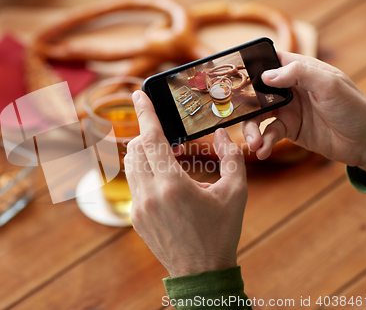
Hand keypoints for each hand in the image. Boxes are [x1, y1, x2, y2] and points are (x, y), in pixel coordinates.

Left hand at [125, 90, 247, 277]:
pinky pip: (133, 182)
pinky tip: (162, 178)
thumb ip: (231, 157)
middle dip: (148, 134)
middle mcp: (150, 194)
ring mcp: (139, 206)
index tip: (138, 94)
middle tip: (164, 134)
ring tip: (164, 155)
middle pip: (137, 147)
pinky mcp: (135, 216)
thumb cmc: (221, 232)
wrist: (201, 272)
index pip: (151, 138)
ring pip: (130, 164)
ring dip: (143, 151)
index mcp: (173, 185)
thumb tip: (221, 133)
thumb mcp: (235, 193)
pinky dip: (143, 171)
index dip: (144, 112)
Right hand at [242, 51, 365, 172]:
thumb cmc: (354, 108)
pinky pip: (269, 134)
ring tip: (253, 144)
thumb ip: (299, 74)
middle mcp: (290, 89)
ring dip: (252, 130)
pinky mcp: (289, 130)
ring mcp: (288, 110)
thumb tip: (266, 75)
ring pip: (258, 116)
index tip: (232, 78)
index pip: (269, 61)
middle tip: (236, 118)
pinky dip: (263, 143)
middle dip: (244, 107)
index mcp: (300, 70)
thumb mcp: (330, 85)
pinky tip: (262, 152)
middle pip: (256, 93)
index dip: (250, 67)